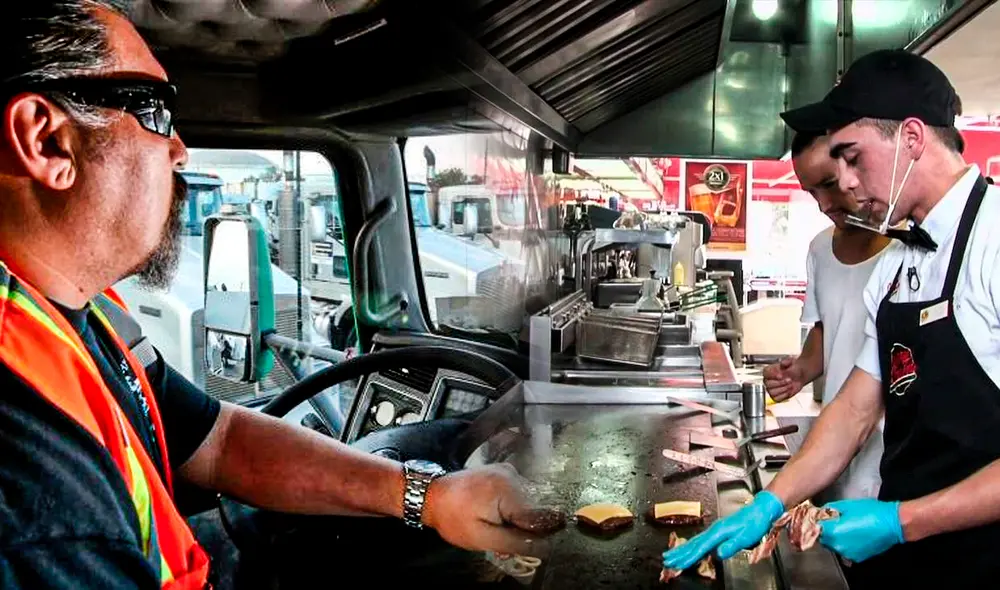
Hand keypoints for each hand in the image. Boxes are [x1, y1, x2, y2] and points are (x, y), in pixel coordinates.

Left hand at [422, 463, 560, 555]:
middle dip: (520, 528)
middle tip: (499, 538)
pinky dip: (509, 509)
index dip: (533, 536)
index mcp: (509, 490)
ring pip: (526, 504)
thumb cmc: (453, 517)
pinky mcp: (503, 472)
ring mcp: (508, 471)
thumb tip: (544, 546)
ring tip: (492, 526)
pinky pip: (517, 495)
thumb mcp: (482, 538)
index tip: (520, 542)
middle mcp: (513, 475)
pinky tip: (492, 515)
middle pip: (533, 510)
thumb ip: (514, 541)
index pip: (539, 518)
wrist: (432, 495)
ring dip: (514, 519)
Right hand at [663, 491, 783, 569]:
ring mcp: (714, 530)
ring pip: (694, 541)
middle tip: (666, 560)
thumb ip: (731, 545)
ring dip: (682, 549)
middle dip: (679, 553)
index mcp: (718, 532)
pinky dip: (691, 546)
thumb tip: (718, 553)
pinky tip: (688, 548)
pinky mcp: (718, 531)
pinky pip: (700, 540)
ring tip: (671, 554)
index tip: (678, 564)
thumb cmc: (754, 523)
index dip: (688, 557)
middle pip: (692, 544)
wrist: (760, 510)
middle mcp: (713, 530)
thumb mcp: (745, 537)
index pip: (700, 547)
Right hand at [762, 357, 805, 401]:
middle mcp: (768, 380)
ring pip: (772, 392)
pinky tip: (789, 390)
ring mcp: (771, 389)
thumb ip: (787, 361)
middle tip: (789, 380)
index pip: (765, 373)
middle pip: (768, 384)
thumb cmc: (793, 369)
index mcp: (769, 371)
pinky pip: (777, 398)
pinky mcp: (776, 396)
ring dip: (783, 389)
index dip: (772, 375)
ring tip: (790, 385)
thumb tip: (783, 363)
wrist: (799, 376)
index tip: (781, 375)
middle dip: (780, 383)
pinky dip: (784, 395)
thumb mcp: (791, 362)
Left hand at [818, 499, 903, 562]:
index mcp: (833, 532)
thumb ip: (830, 509)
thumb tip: (821, 512)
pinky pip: (845, 551)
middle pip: (823, 539)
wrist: (893, 524)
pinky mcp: (857, 558)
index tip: (820, 518)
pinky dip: (846, 545)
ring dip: (835, 538)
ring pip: (833, 546)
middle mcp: (838, 546)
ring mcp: (847, 554)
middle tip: (834, 521)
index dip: (817, 522)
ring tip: (846, 528)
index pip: (815, 529)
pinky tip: (854, 536)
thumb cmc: (872, 512)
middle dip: (826, 531)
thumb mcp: (847, 505)